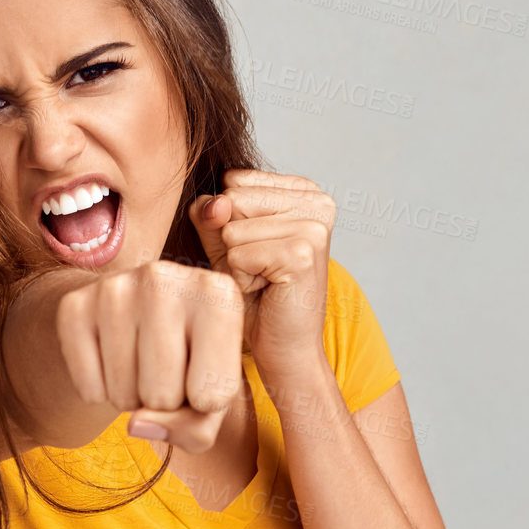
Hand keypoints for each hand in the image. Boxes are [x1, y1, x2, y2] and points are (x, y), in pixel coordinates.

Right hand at [55, 259, 244, 450]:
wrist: (134, 317)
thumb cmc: (188, 360)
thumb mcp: (212, 396)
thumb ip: (195, 428)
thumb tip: (136, 424)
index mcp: (219, 293)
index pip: (213, 395)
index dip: (203, 405)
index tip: (201, 374)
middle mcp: (166, 278)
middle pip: (163, 396)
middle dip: (163, 403)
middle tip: (164, 372)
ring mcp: (115, 288)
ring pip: (123, 395)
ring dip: (130, 399)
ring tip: (138, 366)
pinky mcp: (74, 306)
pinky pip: (88, 389)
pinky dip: (98, 393)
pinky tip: (109, 362)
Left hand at [187, 169, 334, 390]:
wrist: (283, 348)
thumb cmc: (256, 295)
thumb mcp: (224, 244)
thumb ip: (211, 214)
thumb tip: (216, 202)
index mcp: (304, 190)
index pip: (233, 181)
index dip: (229, 222)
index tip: (256, 250)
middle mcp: (318, 200)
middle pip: (232, 200)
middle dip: (232, 242)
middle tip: (260, 270)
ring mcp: (314, 225)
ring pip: (232, 229)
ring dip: (236, 263)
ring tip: (264, 280)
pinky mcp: (303, 252)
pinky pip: (238, 254)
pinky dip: (241, 278)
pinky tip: (266, 290)